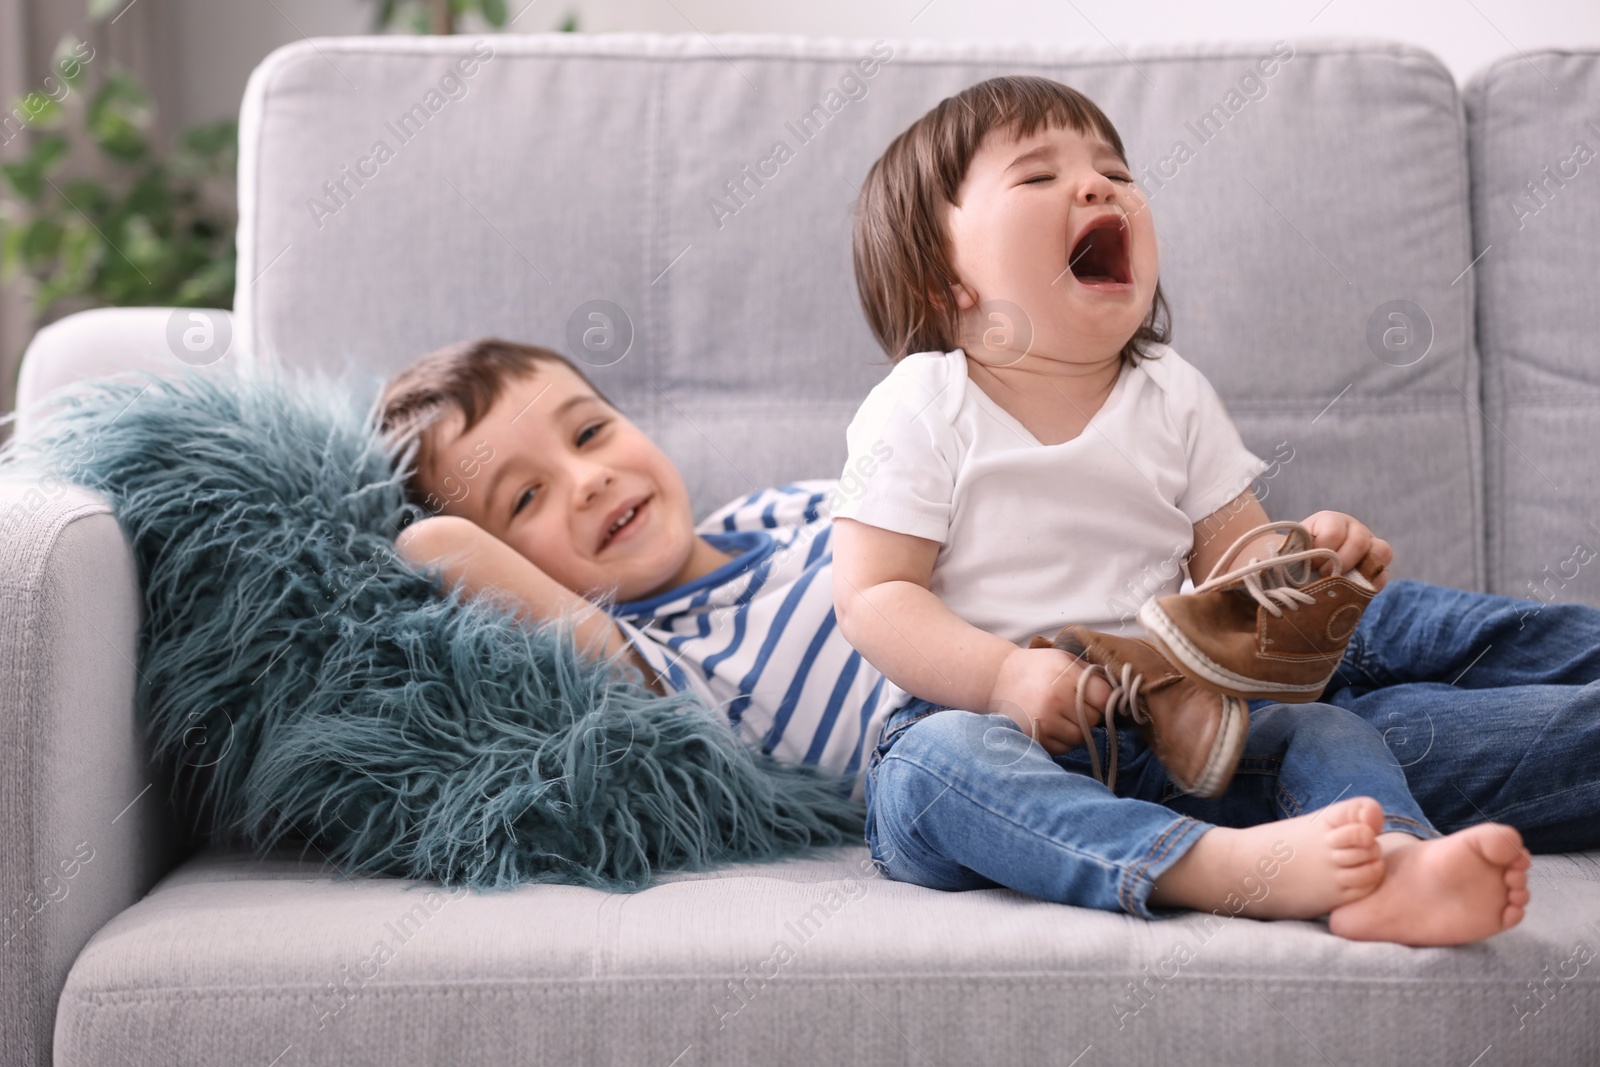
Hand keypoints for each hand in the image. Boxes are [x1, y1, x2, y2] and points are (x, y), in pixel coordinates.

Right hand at [986, 645, 1112, 755]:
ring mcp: (1043, 723)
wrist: (998, 679)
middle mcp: (1054, 701)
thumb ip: (1092, 675)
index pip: (1105, 698)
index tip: (1098, 696)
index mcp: (1065, 677)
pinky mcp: (1035, 739)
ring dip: (1078, 729)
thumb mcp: (1065, 660)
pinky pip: (1064, 748)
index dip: (1104, 698)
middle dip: (1090, 713)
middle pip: (1094, 719)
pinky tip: (1053, 724)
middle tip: (1076, 704)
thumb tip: (1122, 694)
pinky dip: (1064, 740)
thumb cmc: (1038, 668)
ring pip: (1081, 737)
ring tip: (1064, 714)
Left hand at [1301, 511, 1392, 591]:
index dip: (1322, 550)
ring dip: (1361, 569)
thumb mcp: (1291, 551)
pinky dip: (1373, 582)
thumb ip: (1293, 553)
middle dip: (1341, 561)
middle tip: (1324, 574)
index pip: (1333, 531)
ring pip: (1380, 551)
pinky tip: (1356, 590)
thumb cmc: (1293, 557)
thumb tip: (1296, 563)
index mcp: (1329, 521)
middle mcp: (1352, 529)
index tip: (1310, 564)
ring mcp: (1368, 545)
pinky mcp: (1375, 565)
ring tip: (1341, 581)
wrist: (1300, 566)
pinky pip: (1383, 572)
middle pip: (1359, 540)